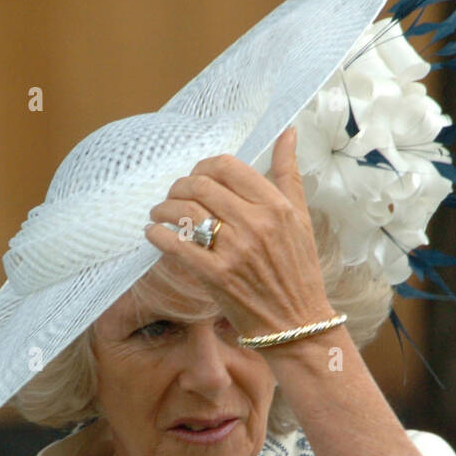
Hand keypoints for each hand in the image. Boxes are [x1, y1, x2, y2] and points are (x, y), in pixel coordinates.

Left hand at [144, 127, 332, 340]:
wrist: (295, 323)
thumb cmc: (297, 271)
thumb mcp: (301, 218)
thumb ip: (288, 173)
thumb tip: (288, 132)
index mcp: (276, 205)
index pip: (226, 166)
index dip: (202, 168)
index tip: (195, 178)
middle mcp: (256, 223)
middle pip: (200, 185)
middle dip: (178, 187)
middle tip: (172, 197)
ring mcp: (235, 250)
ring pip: (185, 211)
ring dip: (163, 209)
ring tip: (159, 214)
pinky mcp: (216, 276)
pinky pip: (176, 245)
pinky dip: (159, 235)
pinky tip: (154, 234)